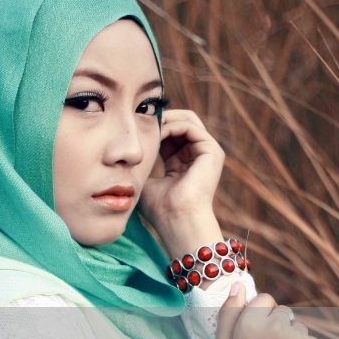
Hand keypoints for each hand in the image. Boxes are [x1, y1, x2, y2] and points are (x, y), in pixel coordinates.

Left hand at [138, 110, 224, 257]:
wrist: (177, 221)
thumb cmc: (160, 209)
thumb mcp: (145, 180)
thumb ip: (140, 163)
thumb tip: (126, 152)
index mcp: (182, 164)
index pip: (169, 135)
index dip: (153, 127)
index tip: (134, 125)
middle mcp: (197, 157)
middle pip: (181, 122)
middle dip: (161, 118)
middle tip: (142, 117)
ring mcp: (207, 153)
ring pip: (187, 120)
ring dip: (165, 120)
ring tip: (148, 125)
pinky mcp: (212, 151)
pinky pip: (190, 127)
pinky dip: (172, 125)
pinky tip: (157, 133)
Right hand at [215, 283, 324, 338]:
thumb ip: (228, 312)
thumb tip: (239, 285)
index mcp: (251, 322)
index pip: (265, 299)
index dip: (260, 316)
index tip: (256, 334)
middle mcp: (276, 326)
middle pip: (283, 312)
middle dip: (276, 327)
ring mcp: (298, 338)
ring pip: (298, 327)